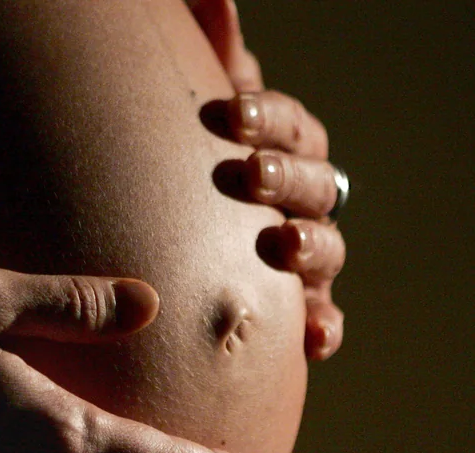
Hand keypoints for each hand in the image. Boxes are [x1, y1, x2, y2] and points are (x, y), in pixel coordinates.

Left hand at [191, 0, 346, 360]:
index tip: (227, 113)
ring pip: (325, 248)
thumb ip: (212, 55)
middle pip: (312, 183)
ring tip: (280, 247)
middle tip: (248, 174)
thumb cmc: (198, 162)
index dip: (263, 116)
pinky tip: (312, 337)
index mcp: (284, 145)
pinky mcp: (299, 306)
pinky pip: (321, 316)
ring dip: (309, 247)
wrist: (187, 239)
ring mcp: (306, 253)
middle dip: (284, 177)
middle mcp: (303, 198)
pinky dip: (323, 325)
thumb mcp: (201, 113)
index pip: (287, 124)